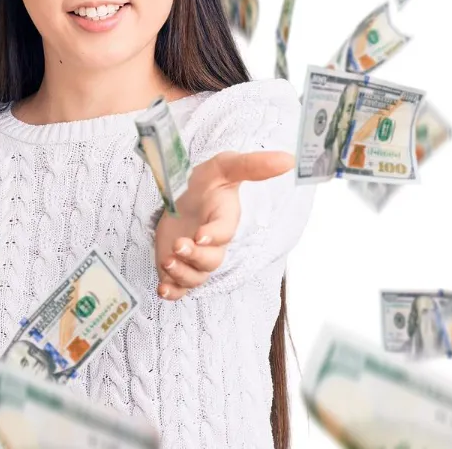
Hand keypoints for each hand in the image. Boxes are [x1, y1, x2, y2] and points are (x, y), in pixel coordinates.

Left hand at [154, 150, 293, 300]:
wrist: (186, 196)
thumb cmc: (208, 183)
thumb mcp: (225, 166)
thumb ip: (253, 165)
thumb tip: (289, 159)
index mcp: (224, 220)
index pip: (225, 231)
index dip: (215, 235)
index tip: (201, 235)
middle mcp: (213, 244)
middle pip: (211, 260)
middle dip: (195, 257)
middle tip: (179, 246)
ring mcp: (196, 259)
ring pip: (195, 277)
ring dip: (181, 274)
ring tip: (168, 261)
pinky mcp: (180, 267)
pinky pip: (180, 288)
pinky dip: (172, 292)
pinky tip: (163, 289)